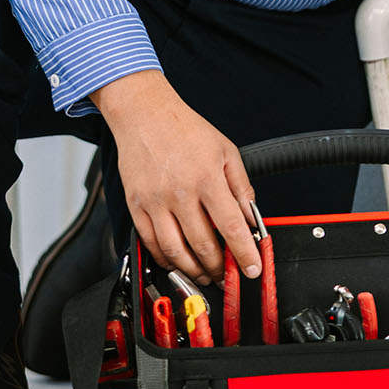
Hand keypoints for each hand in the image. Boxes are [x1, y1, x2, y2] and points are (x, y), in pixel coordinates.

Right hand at [90, 70, 260, 287]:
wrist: (144, 113)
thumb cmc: (184, 128)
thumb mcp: (225, 150)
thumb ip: (241, 186)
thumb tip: (251, 218)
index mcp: (207, 177)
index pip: (231, 226)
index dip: (244, 253)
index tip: (252, 269)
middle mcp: (180, 192)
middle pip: (203, 245)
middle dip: (219, 268)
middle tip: (227, 275)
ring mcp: (155, 201)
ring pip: (175, 251)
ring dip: (193, 271)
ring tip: (205, 274)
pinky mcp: (136, 205)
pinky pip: (150, 243)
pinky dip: (165, 259)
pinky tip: (177, 261)